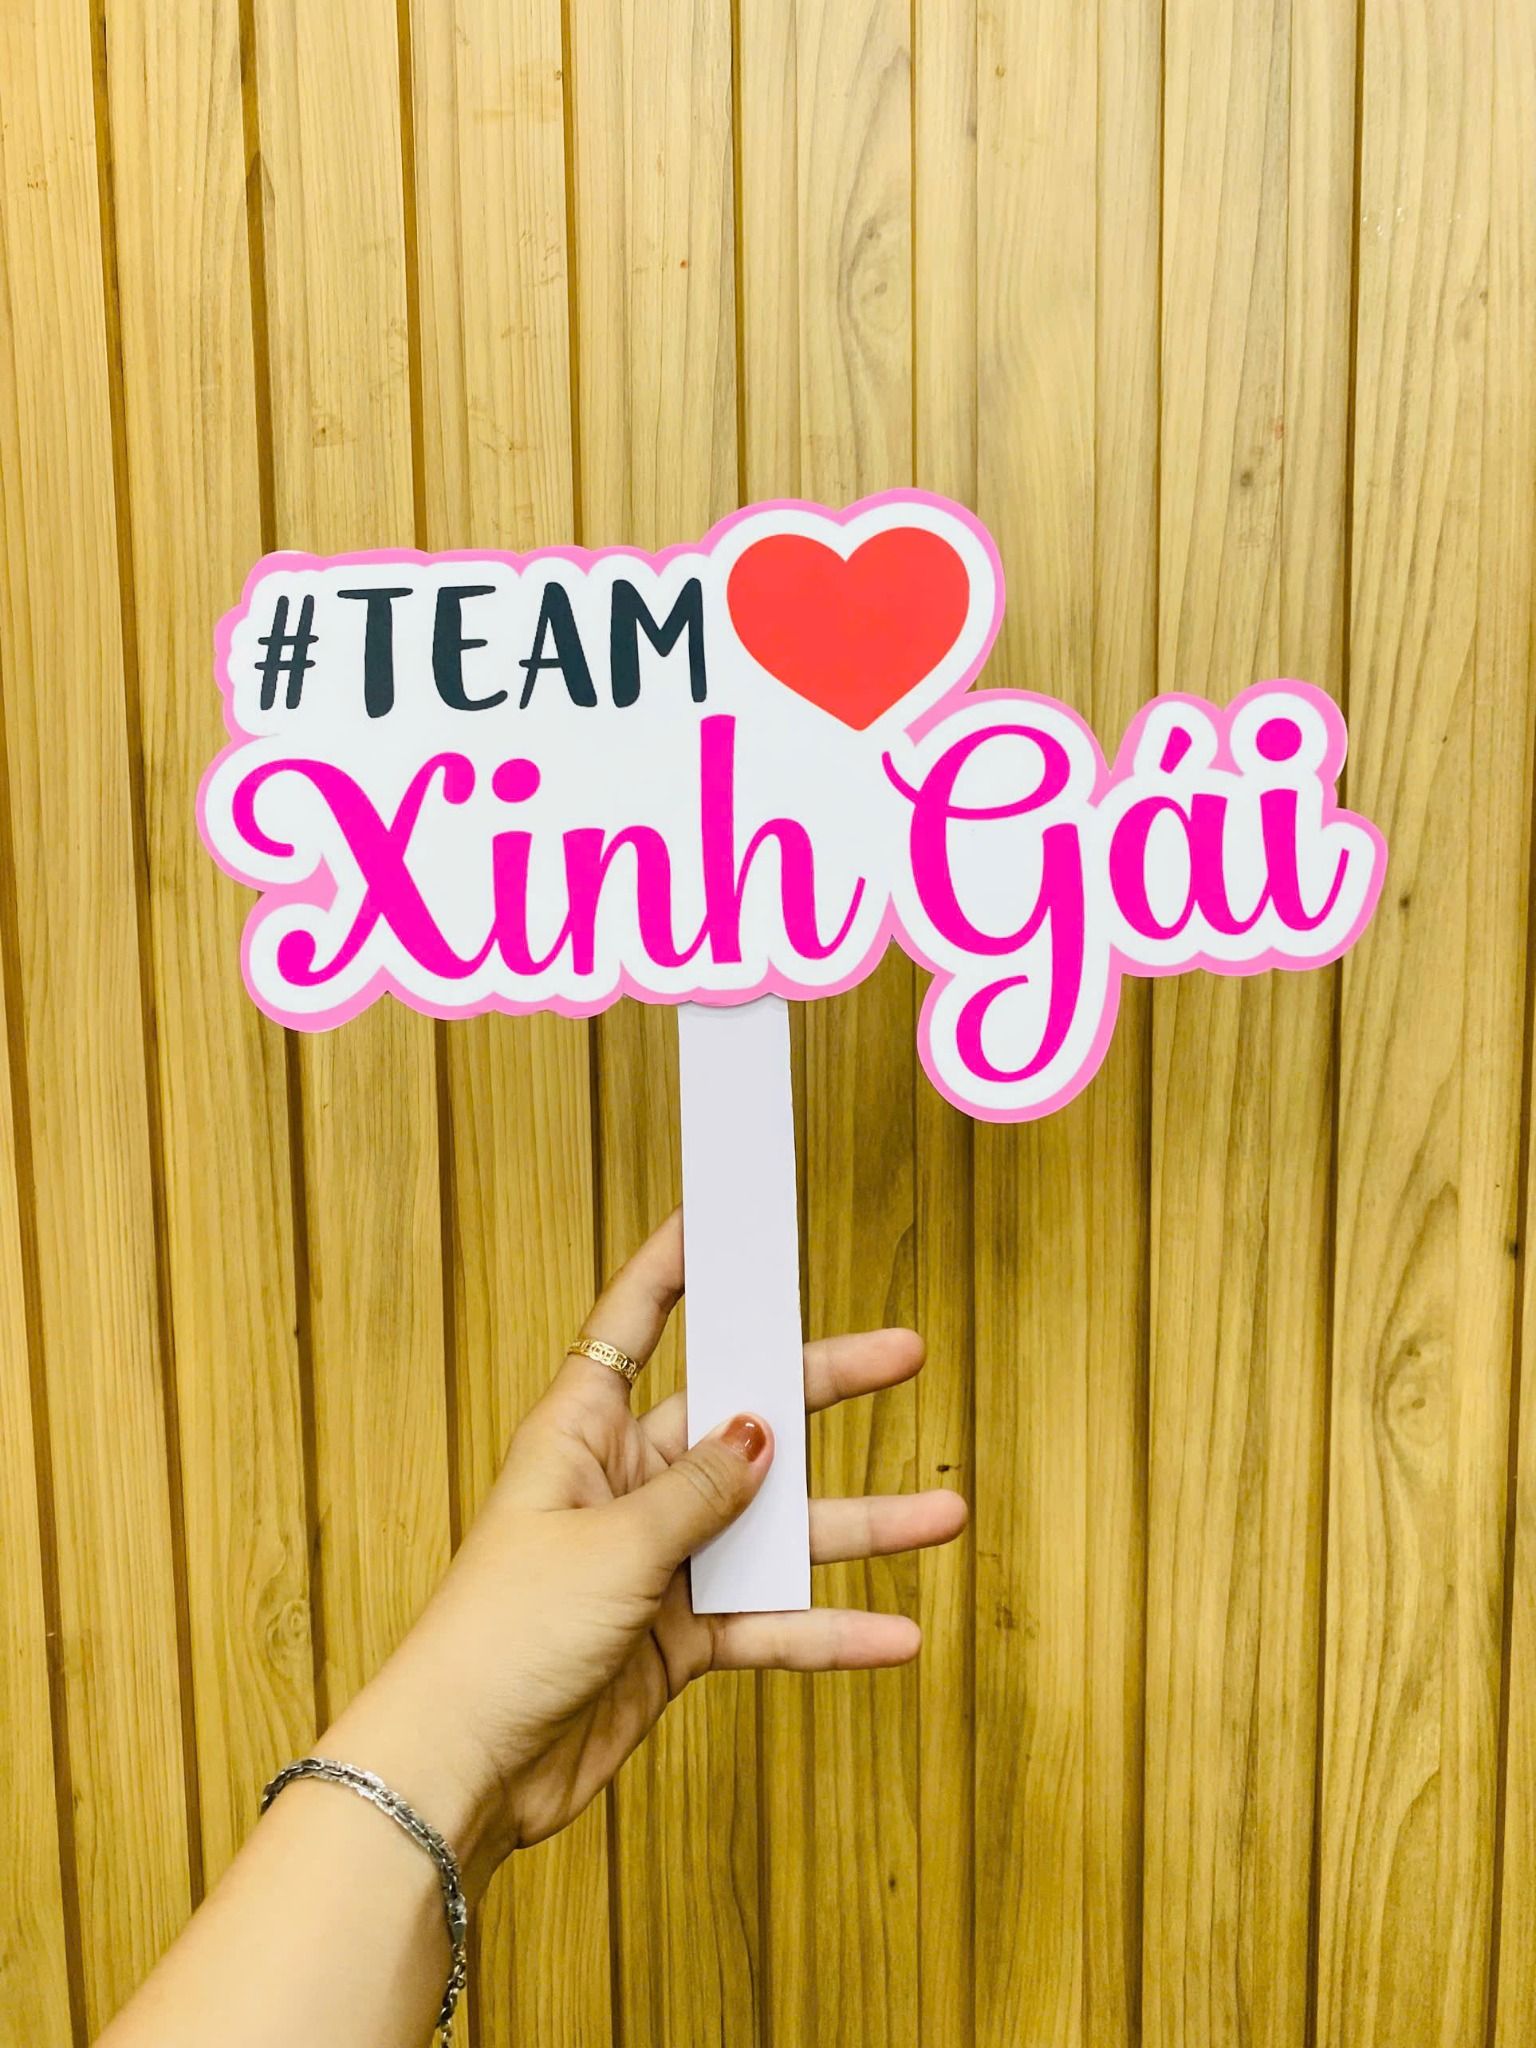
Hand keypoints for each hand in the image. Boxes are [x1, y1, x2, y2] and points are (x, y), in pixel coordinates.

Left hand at [325, 1211, 966, 1889]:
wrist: (466, 1770)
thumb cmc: (499, 1635)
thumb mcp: (608, 1544)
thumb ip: (696, 1490)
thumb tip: (763, 1431)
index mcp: (582, 1433)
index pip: (631, 1324)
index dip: (673, 1267)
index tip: (718, 1214)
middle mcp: (625, 1486)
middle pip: (738, 1419)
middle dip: (818, 1389)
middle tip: (898, 1356)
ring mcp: (656, 1562)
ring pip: (772, 1527)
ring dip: (854, 1524)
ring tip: (942, 1513)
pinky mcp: (677, 1637)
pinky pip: (768, 1620)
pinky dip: (826, 1630)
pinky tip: (892, 1634)